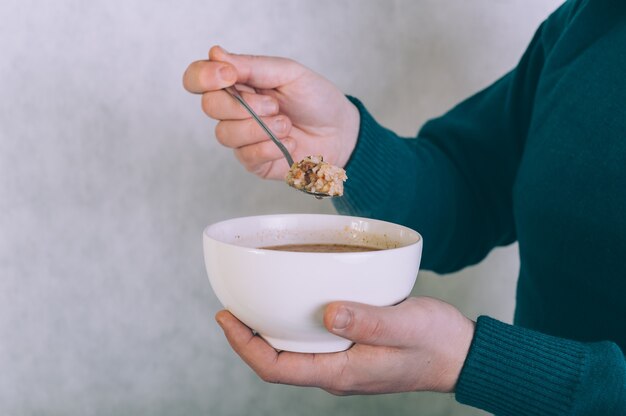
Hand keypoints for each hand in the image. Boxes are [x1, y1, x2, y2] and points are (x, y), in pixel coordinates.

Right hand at [183, 46, 359, 178]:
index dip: (204, 77)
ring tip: (287, 125)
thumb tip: (215, 53)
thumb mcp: (288, 73)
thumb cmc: (315, 99)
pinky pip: (246, 156)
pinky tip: (289, 143)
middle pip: (210, 106)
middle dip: (244, 106)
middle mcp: (233, 110)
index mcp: (238, 83)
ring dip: (261, 128)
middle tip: (275, 105)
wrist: (340, 132)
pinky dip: (270, 148)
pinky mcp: (253, 161)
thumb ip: (252, 66)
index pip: (198, 78)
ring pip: (225, 134)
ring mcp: (241, 137)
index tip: (229, 75)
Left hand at [215, 297, 474, 394]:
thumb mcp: (405, 326)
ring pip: (293, 352)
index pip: (277, 367)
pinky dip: (294, 325)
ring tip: (252, 304)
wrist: (460, 355)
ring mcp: (344, 362)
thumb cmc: (436, 343)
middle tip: (231, 307)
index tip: (225, 318)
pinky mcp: (353, 350)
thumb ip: (368, 320)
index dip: (245, 345)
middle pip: (278, 361)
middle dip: (248, 338)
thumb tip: (328, 313)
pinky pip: (312, 343)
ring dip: (269, 332)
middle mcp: (336, 371)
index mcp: (341, 371)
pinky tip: (293, 303)